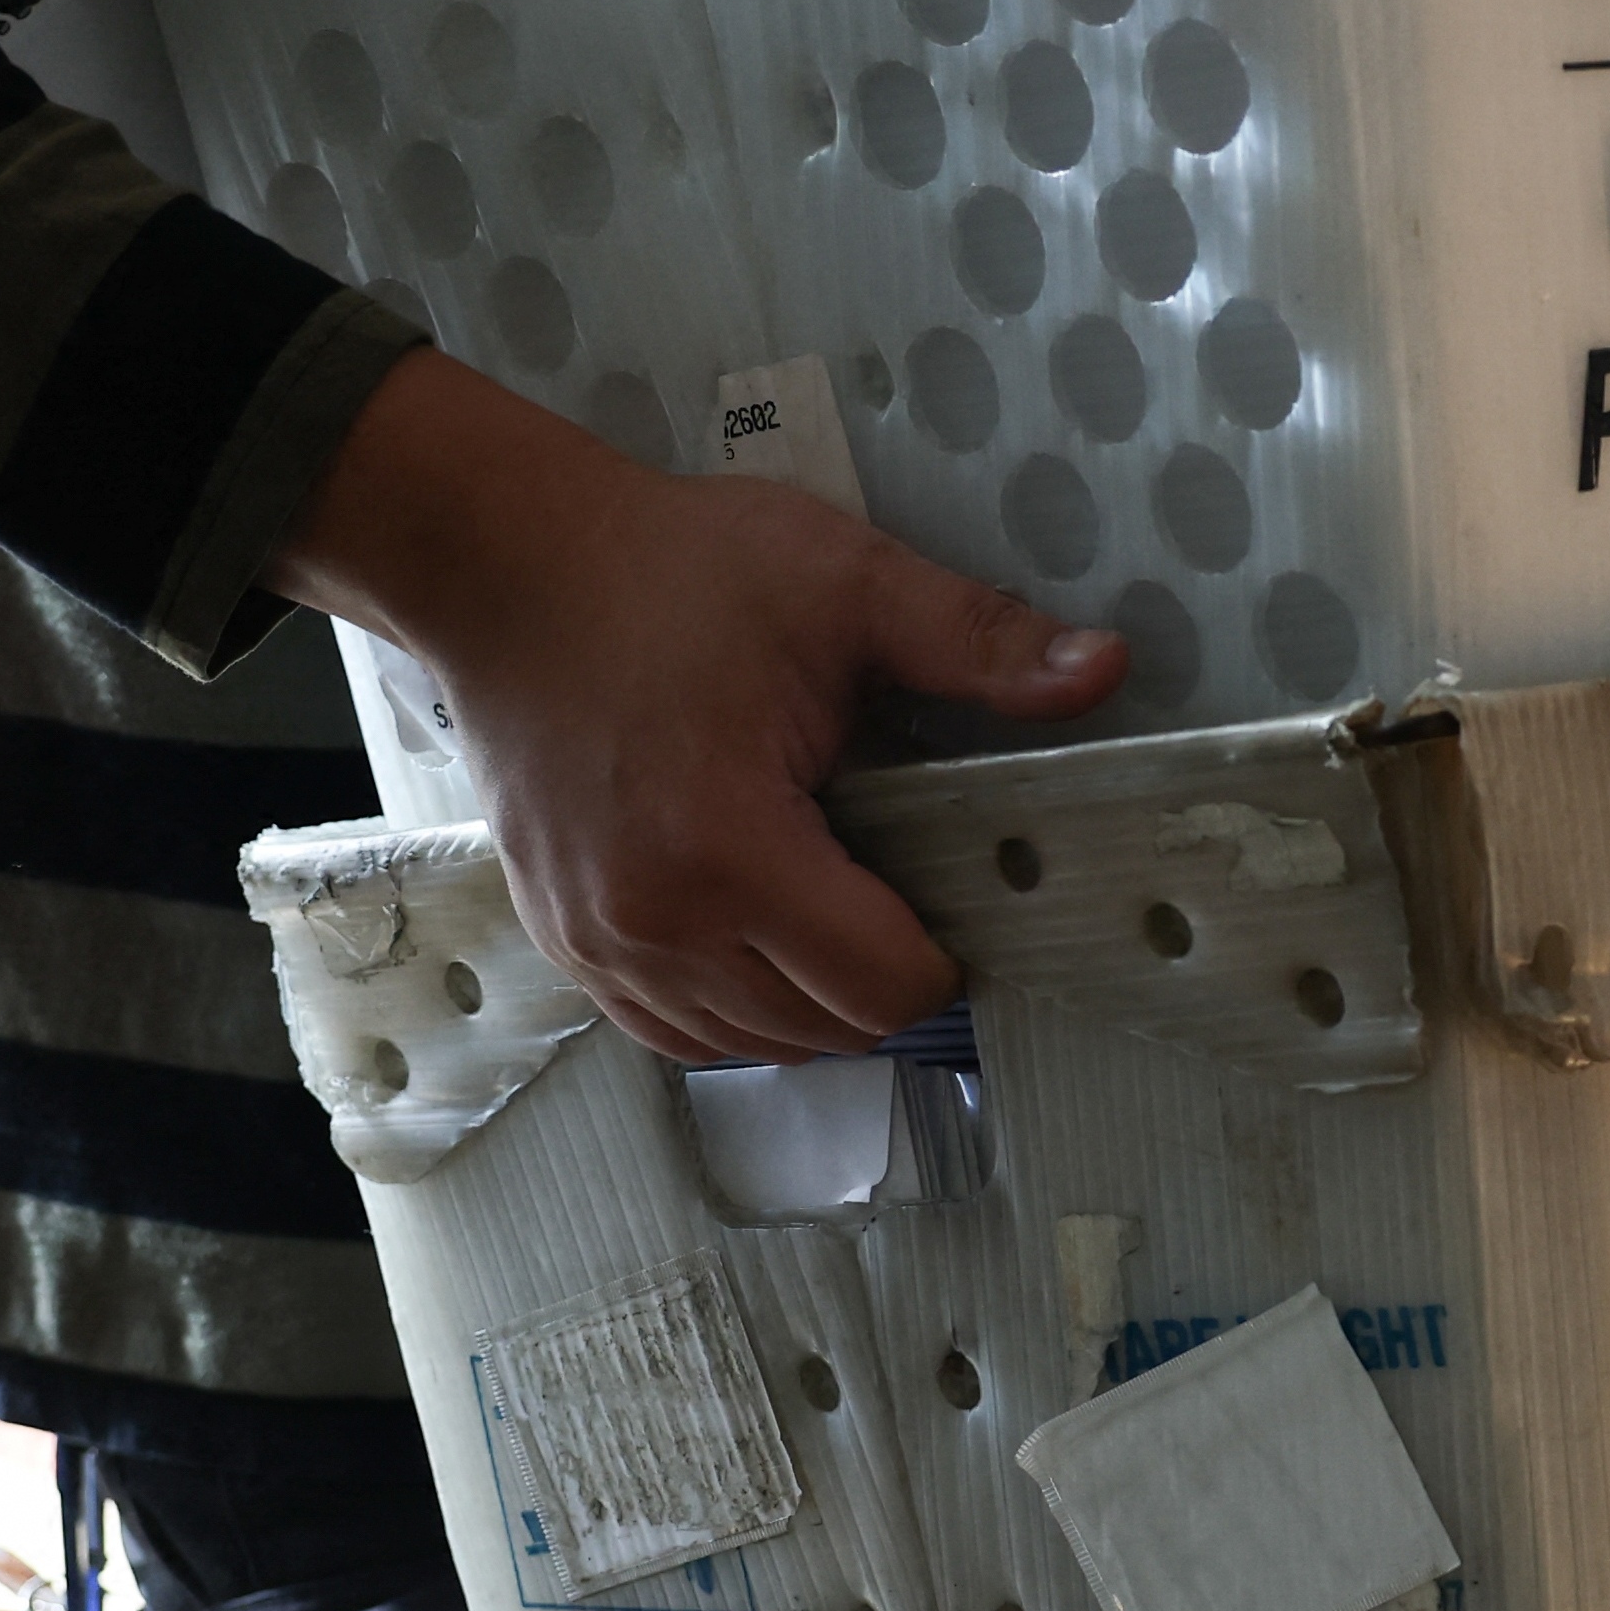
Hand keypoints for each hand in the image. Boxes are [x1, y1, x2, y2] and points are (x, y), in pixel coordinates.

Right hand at [269, 351, 1123, 1059]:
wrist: (505, 565)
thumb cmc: (670, 571)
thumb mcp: (846, 584)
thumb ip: (977, 640)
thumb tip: (1104, 670)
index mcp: (730, 849)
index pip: (882, 985)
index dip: (944, 951)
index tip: (955, 886)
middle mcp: (653, 924)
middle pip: (825, 1028)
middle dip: (884, 973)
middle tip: (902, 882)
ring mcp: (597, 943)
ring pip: (750, 1044)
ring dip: (812, 1000)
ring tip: (836, 901)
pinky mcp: (562, 940)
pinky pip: (673, 1033)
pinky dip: (735, 1007)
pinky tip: (765, 932)